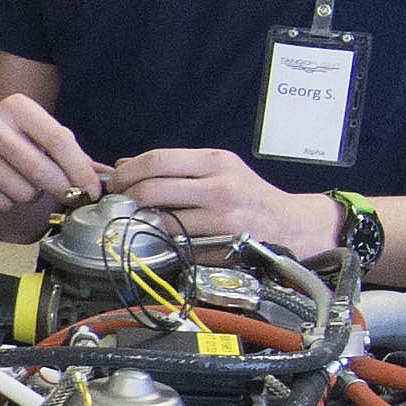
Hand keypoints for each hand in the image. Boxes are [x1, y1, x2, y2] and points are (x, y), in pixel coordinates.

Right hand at [0, 91, 103, 223]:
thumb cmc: (17, 142)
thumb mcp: (44, 138)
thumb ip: (76, 156)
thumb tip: (110, 176)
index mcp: (17, 106)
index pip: (58, 140)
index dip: (80, 170)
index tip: (92, 190)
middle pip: (40, 169)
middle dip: (61, 189)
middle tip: (66, 194)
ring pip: (22, 191)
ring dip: (31, 195)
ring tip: (23, 182)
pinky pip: (0, 202)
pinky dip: (8, 202)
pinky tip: (2, 187)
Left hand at [106, 146, 332, 255]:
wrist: (290, 224)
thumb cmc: (249, 195)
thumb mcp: (220, 169)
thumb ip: (176, 167)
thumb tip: (125, 165)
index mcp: (216, 161)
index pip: (158, 159)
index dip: (128, 171)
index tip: (115, 180)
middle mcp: (220, 186)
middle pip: (152, 188)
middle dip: (126, 197)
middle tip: (119, 203)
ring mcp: (221, 218)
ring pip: (160, 220)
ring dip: (141, 222)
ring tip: (138, 220)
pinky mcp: (222, 245)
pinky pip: (178, 243)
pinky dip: (163, 241)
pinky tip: (162, 237)